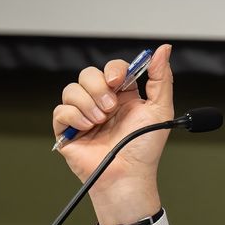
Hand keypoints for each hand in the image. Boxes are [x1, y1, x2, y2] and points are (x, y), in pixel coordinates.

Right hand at [51, 43, 174, 224]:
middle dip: (98, 88)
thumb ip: (161, 78)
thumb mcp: (161, 110)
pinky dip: (74, 117)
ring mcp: (83, 115)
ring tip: (100, 122)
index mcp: (122, 96)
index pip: (112, 69)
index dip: (113, 69)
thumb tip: (164, 49)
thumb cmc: (144, 149)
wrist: (127, 175)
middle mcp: (101, 103)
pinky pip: (61, 110)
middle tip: (110, 108)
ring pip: (71, 89)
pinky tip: (88, 129)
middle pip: (88, 74)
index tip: (118, 80)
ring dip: (87, 104)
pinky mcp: (67, 130)